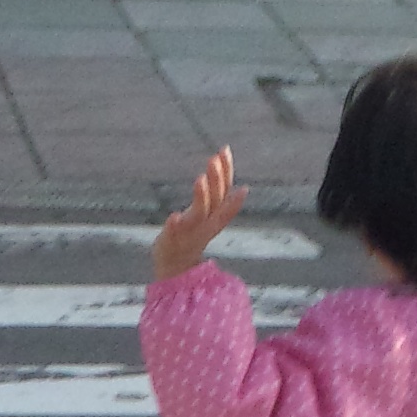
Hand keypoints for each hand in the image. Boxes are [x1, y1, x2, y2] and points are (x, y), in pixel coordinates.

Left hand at [151, 146, 246, 282]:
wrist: (176, 267)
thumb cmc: (192, 238)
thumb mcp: (211, 219)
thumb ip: (223, 203)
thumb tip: (244, 188)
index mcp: (215, 217)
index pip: (224, 190)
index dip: (226, 171)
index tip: (224, 150)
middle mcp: (206, 224)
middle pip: (216, 199)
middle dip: (217, 178)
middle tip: (213, 157)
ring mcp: (190, 232)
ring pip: (200, 214)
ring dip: (202, 197)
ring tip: (200, 179)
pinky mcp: (172, 241)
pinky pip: (175, 233)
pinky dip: (176, 225)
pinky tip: (174, 216)